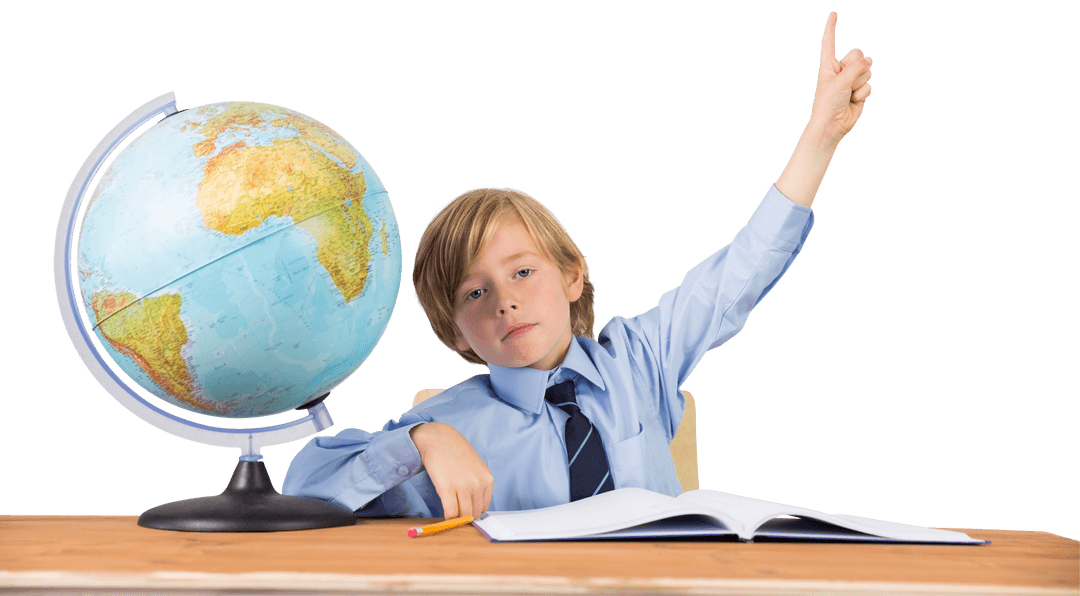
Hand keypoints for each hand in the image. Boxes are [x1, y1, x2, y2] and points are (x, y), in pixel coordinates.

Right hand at [409, 422, 492, 518]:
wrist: (438, 438)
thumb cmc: (455, 452)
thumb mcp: (475, 466)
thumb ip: (477, 484)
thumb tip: (473, 509)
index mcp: (487, 478)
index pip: (483, 507)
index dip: (473, 511)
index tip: (465, 511)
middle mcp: (478, 483)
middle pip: (474, 513)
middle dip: (465, 516)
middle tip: (456, 513)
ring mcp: (463, 486)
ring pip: (463, 515)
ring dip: (456, 518)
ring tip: (450, 512)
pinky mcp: (446, 488)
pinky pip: (450, 513)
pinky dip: (448, 517)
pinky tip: (444, 512)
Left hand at [810, 11, 873, 142]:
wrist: (832, 125)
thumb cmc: (828, 104)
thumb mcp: (839, 82)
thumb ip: (855, 68)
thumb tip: (869, 61)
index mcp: (828, 65)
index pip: (829, 42)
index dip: (831, 28)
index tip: (833, 13)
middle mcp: (840, 70)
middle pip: (858, 54)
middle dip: (855, 67)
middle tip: (846, 82)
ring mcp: (851, 80)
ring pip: (866, 70)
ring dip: (859, 83)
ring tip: (848, 94)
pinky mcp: (860, 90)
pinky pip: (869, 84)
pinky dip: (862, 93)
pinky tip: (853, 101)